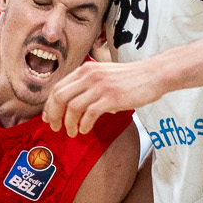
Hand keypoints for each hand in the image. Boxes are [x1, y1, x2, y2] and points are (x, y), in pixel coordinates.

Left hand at [43, 59, 162, 136]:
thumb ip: (87, 85)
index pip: (57, 87)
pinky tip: (85, 130)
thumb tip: (73, 107)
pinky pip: (89, 114)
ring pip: (72, 107)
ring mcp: (100, 86)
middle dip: (53, 115)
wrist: (154, 74)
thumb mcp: (104, 75)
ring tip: (72, 132)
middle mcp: (90, 75)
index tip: (48, 117)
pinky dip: (84, 125)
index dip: (49, 105)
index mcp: (85, 69)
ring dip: (68, 123)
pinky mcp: (111, 97)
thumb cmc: (131, 78)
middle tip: (55, 127)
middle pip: (59, 97)